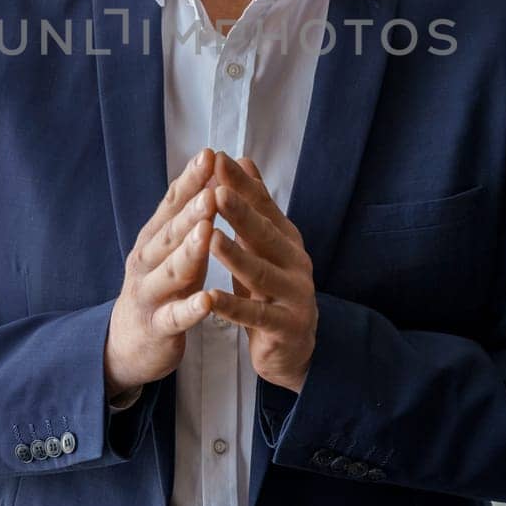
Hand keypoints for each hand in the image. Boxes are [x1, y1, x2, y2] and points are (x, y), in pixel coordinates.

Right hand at [103, 149, 218, 398]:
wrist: (127, 344)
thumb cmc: (159, 287)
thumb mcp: (168, 248)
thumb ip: (185, 214)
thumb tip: (207, 166)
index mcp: (154, 239)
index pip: (172, 204)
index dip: (190, 180)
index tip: (210, 154)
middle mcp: (147, 261)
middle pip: (170, 232)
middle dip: (191, 210)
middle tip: (212, 188)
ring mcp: (150, 295)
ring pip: (170, 271)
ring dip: (188, 251)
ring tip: (207, 232)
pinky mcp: (157, 327)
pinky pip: (174, 317)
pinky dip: (190, 309)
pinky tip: (207, 300)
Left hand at [204, 153, 317, 394]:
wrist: (294, 348)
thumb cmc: (271, 288)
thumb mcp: (263, 244)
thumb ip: (255, 205)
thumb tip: (244, 158)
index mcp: (286, 239)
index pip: (263, 205)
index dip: (242, 183)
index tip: (219, 159)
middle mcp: (295, 262)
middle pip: (264, 234)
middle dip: (240, 211)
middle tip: (218, 190)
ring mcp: (294, 295)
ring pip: (260, 273)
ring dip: (235, 255)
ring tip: (211, 238)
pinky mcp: (286, 327)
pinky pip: (255, 316)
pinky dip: (232, 307)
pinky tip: (210, 297)